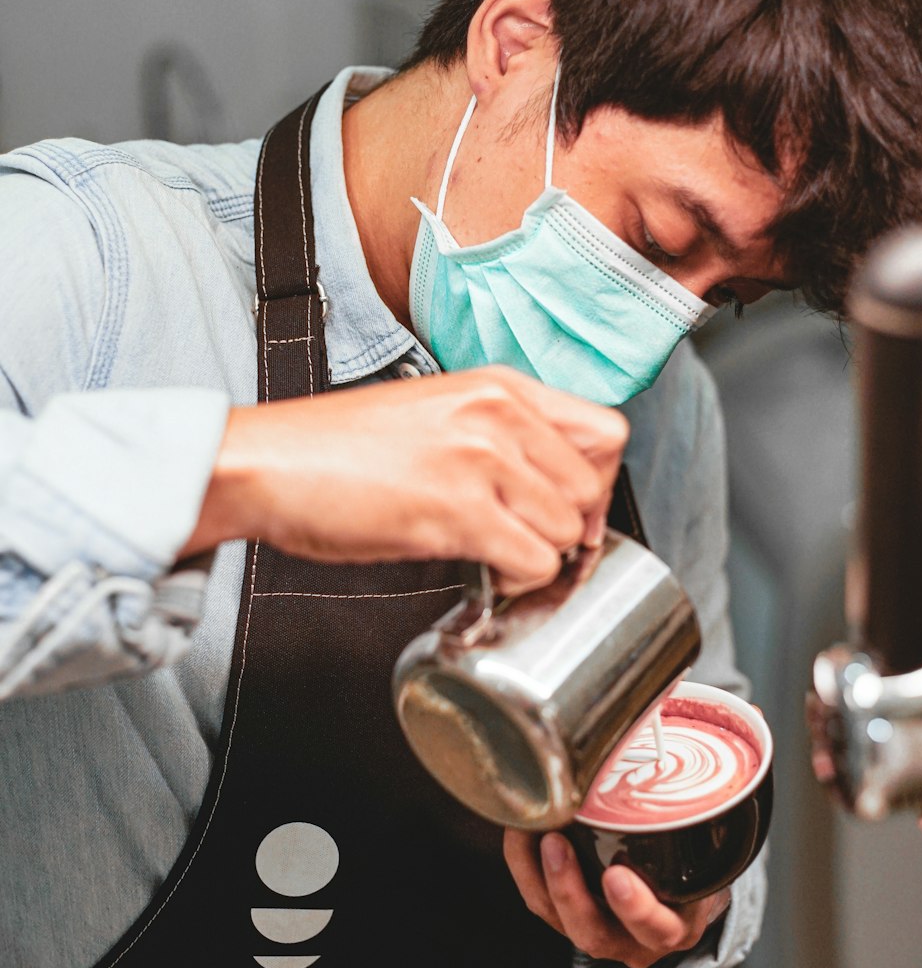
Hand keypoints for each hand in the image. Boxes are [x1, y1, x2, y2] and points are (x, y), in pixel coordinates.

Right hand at [180, 365, 627, 591]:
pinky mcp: (458, 510)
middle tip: (530, 543)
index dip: (594, 482)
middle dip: (569, 527)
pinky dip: (518, 581)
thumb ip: (497, 433)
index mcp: (498, 386)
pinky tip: (484, 573)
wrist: (269, 464)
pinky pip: (534, 561)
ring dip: (541, 557)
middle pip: (593, 487)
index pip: (605, 433)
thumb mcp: (436, 412)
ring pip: (569, 529)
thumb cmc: (337, 448)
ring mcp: (480, 460)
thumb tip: (547, 483)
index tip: (566, 509)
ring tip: (498, 558)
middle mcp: (499, 414)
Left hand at [503, 829, 730, 967]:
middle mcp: (632, 940)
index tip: (616, 876)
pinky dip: (525, 865)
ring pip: (557, 918)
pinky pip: (539, 900)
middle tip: (556, 845)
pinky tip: (522, 829)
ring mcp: (597, 932)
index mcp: (674, 926)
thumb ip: (690, 820)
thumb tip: (684, 747)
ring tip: (530, 830)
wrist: (679, 892)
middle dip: (569, 890)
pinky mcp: (567, 918)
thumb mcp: (702, 851)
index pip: (658, 928)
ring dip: (538, 874)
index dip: (636, 909)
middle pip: (594, 933)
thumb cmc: (691, 864)